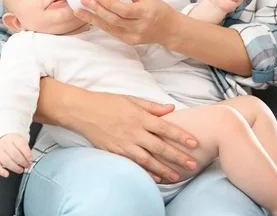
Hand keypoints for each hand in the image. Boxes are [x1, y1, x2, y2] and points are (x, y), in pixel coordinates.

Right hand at [0, 134, 32, 177]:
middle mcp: (5, 144)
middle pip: (15, 154)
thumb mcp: (20, 141)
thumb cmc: (12, 142)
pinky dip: (1, 171)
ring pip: (6, 161)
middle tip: (27, 165)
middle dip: (23, 162)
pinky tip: (7, 174)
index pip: (21, 144)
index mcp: (13, 138)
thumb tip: (29, 159)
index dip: (27, 153)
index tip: (30, 159)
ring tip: (21, 170)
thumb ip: (25, 149)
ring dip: (15, 167)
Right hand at [72, 91, 198, 182]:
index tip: (194, 143)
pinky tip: (155, 178)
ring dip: (163, 169)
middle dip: (177, 156)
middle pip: (159, 146)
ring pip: (147, 159)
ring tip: (177, 177)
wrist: (82, 111)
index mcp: (140, 116)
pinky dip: (145, 172)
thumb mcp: (131, 99)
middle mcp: (134, 131)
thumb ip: (152, 106)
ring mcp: (124, 143)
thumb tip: (171, 108)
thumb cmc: (107, 102)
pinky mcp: (114, 152)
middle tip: (192, 165)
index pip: (165, 127)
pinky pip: (133, 164)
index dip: (181, 136)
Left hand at [74, 0, 177, 45]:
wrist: (169, 29)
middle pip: (114, 20)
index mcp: (145, 13)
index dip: (109, 3)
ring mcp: (133, 36)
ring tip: (79, 11)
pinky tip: (90, 18)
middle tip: (83, 0)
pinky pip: (112, 32)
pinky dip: (100, 24)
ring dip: (93, 19)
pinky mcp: (129, 41)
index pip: (124, 10)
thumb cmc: (158, 9)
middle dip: (96, 10)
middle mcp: (139, 27)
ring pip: (109, 28)